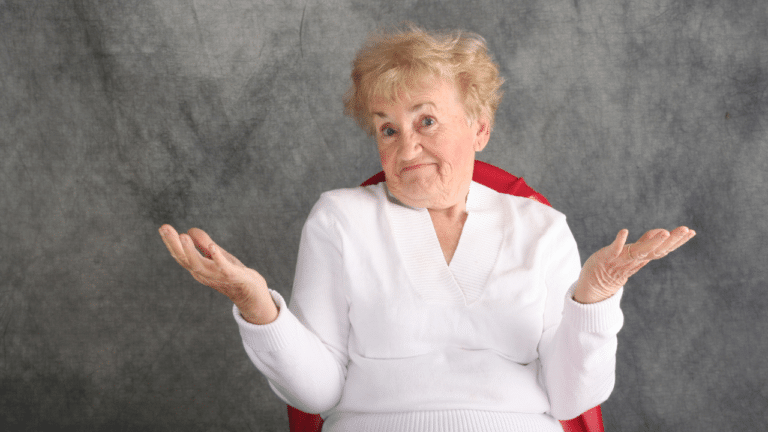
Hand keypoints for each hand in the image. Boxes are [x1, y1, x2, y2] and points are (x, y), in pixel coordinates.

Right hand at [158, 224, 277, 323]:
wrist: (251, 292)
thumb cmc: (232, 273)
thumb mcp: (217, 255)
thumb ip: (204, 244)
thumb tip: (190, 230)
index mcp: (198, 268)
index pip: (180, 255)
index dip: (171, 243)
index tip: (162, 228)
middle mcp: (203, 274)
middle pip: (184, 259)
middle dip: (173, 244)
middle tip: (164, 228)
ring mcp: (216, 276)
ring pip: (198, 265)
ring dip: (190, 251)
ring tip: (183, 236)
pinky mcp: (231, 275)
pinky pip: (222, 267)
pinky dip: (216, 257)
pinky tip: (211, 246)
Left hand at [573, 226, 695, 303]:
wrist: (594, 285)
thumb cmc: (614, 266)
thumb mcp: (633, 253)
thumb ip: (646, 243)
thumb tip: (663, 231)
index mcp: (642, 259)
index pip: (663, 249)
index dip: (678, 241)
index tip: (692, 231)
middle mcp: (635, 260)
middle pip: (657, 250)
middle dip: (673, 240)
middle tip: (686, 229)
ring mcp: (621, 259)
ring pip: (640, 251)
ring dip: (653, 242)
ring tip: (665, 232)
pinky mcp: (606, 257)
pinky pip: (613, 249)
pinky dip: (619, 241)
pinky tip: (624, 231)